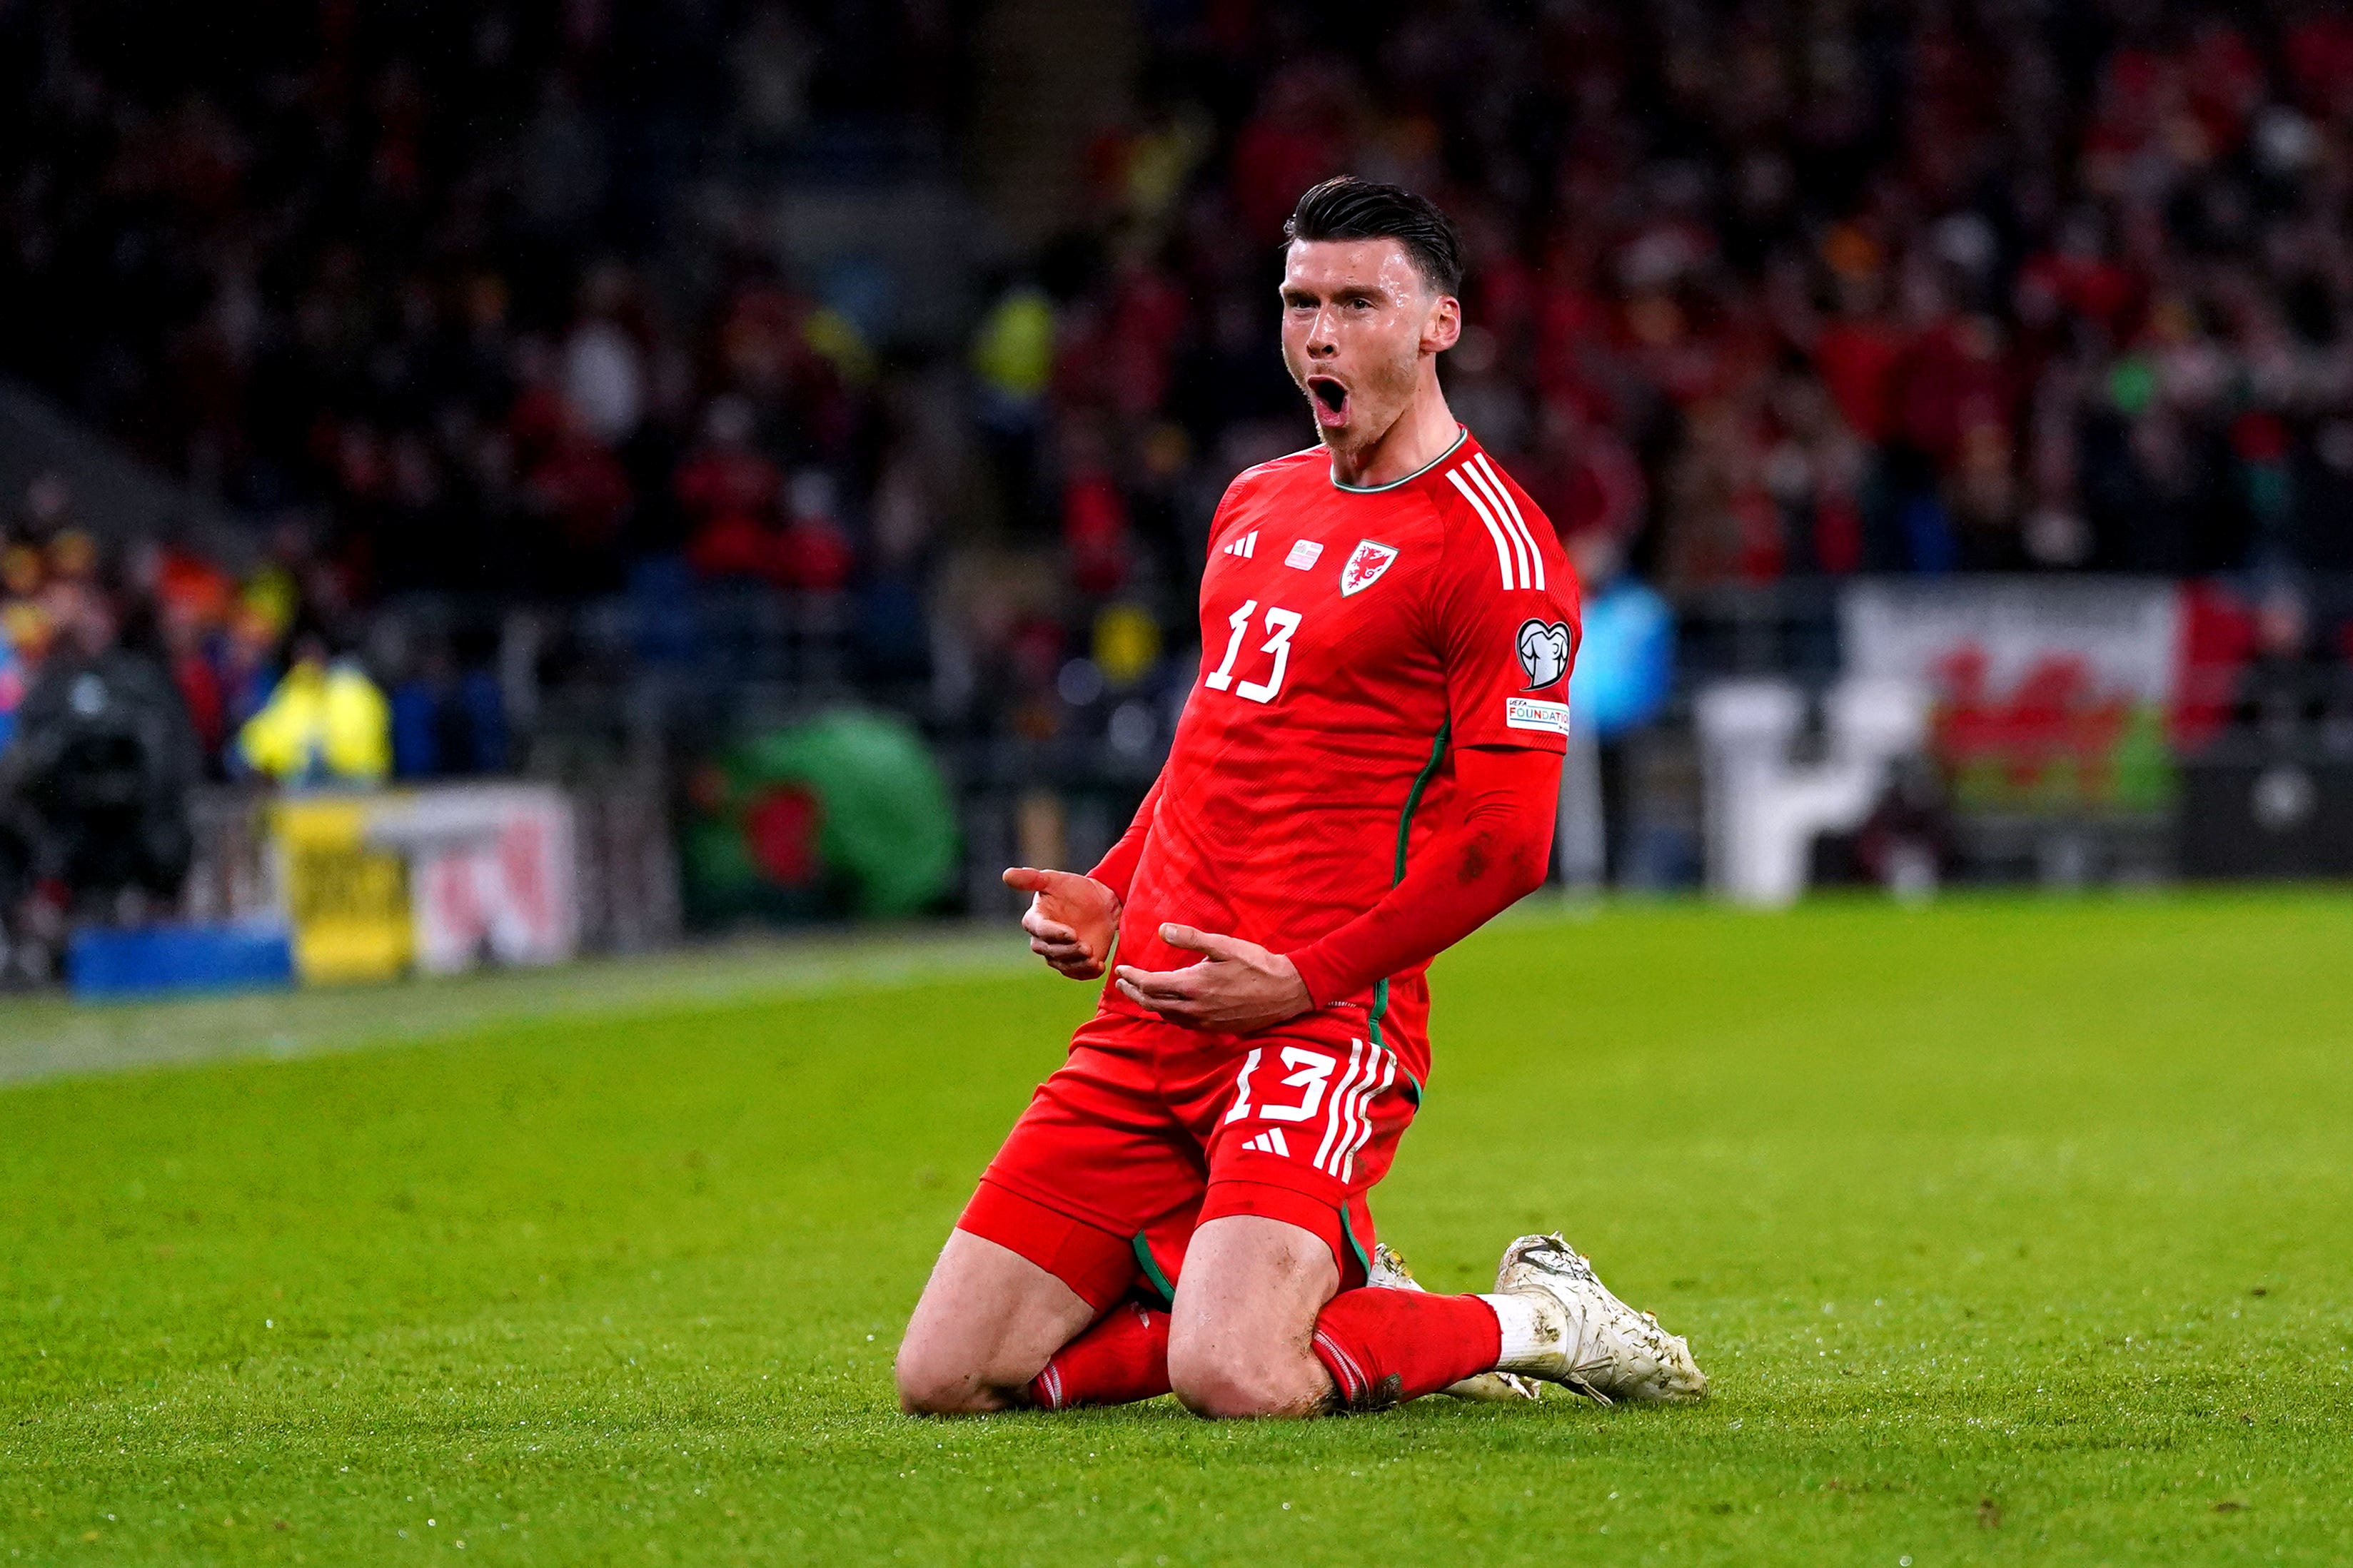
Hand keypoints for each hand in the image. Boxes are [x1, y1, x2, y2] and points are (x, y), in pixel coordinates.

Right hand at [1002, 866, 1119, 979]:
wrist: (1100, 902)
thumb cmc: (1074, 888)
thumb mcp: (1054, 879)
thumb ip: (1031, 878)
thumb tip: (1006, 874)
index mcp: (1035, 921)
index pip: (1041, 931)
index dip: (1055, 934)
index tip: (1071, 934)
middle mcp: (1043, 941)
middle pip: (1051, 951)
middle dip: (1068, 951)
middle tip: (1086, 947)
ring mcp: (1059, 954)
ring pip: (1063, 965)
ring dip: (1077, 964)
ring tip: (1093, 959)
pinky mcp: (1075, 963)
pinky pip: (1077, 973)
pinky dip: (1087, 973)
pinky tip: (1098, 966)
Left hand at [1113, 924, 1312, 1033]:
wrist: (1286, 992)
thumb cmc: (1257, 965)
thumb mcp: (1224, 945)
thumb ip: (1190, 938)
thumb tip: (1162, 930)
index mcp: (1193, 986)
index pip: (1150, 985)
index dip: (1132, 977)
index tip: (1122, 969)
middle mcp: (1194, 1009)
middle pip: (1152, 1004)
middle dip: (1133, 993)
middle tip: (1122, 982)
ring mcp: (1204, 1021)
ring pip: (1165, 1016)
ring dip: (1148, 1004)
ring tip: (1140, 992)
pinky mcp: (1214, 1028)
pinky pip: (1181, 1023)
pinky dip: (1167, 1013)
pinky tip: (1168, 1005)